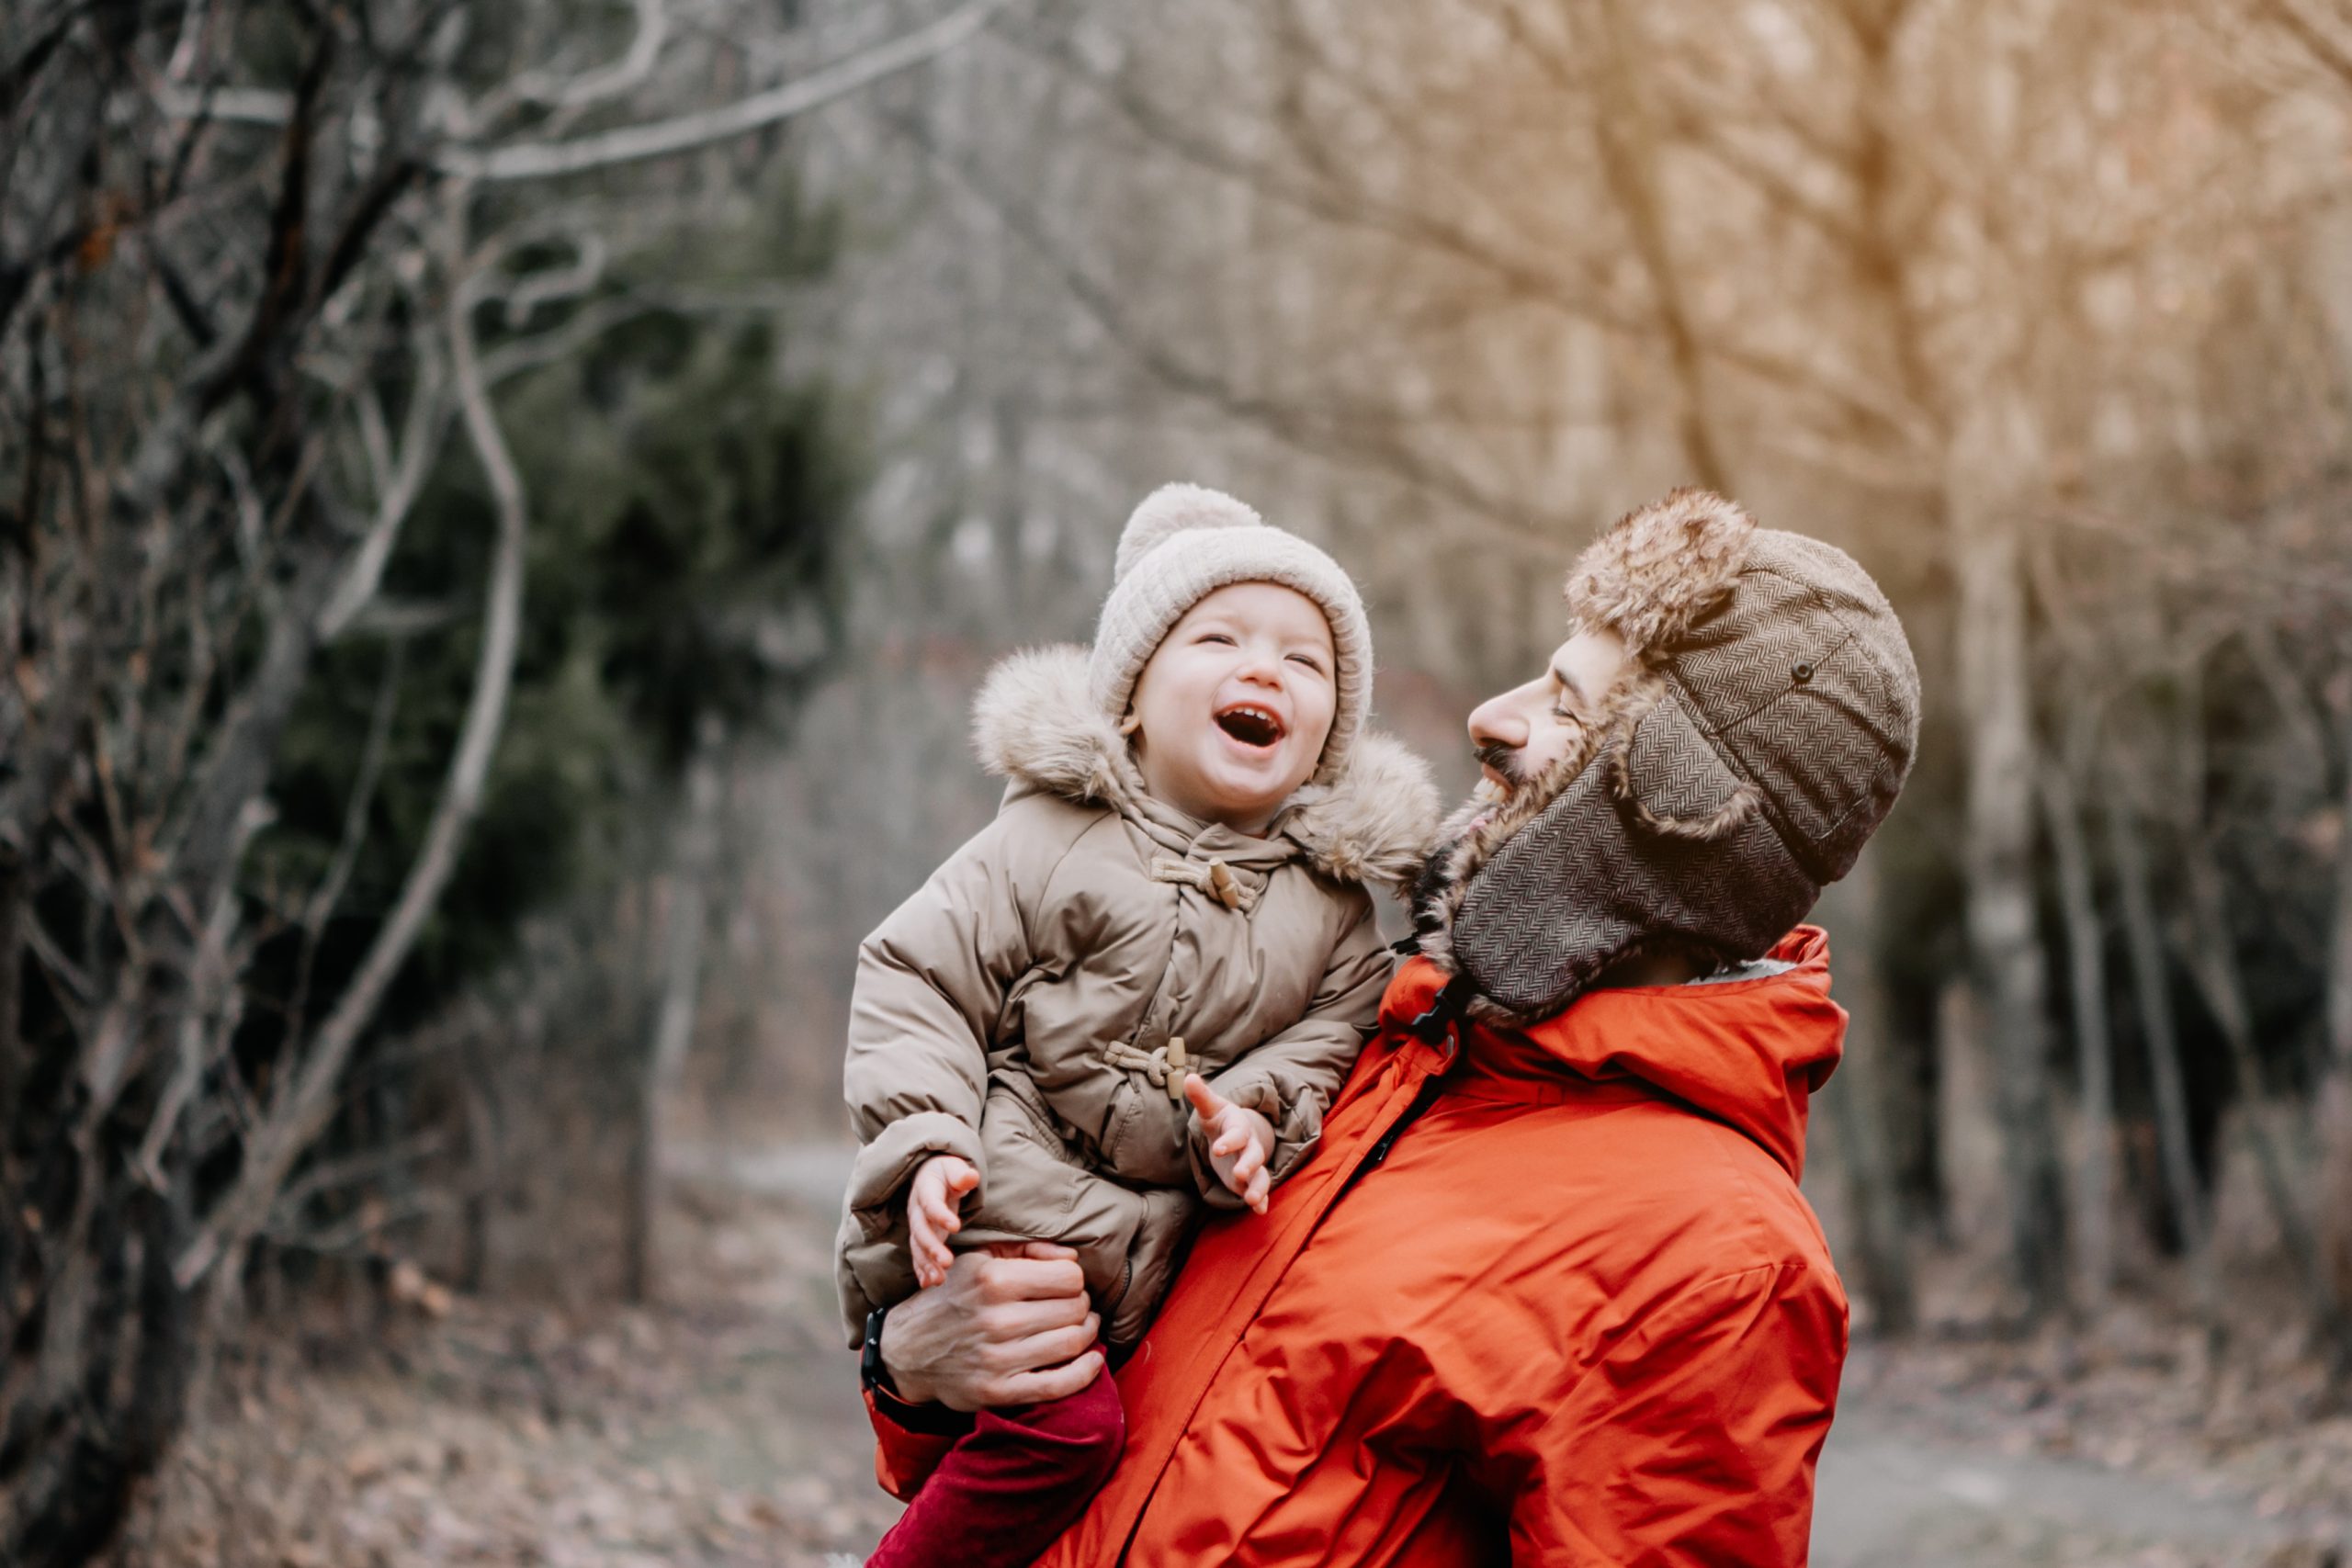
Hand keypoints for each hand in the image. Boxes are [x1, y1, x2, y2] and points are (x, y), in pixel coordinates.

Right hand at [879, 1242, 1103, 1411]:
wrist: (908, 1349)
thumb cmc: (952, 1296)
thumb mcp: (980, 1258)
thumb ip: (1028, 1251)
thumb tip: (1074, 1260)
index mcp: (992, 1280)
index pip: (1069, 1278)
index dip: (1074, 1280)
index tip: (1065, 1285)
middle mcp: (996, 1319)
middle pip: (1074, 1309)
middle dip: (1081, 1305)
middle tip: (1074, 1306)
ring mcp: (997, 1359)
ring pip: (1071, 1342)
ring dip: (1087, 1333)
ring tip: (1083, 1326)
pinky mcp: (998, 1392)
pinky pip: (1057, 1386)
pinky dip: (1085, 1373)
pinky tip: (1093, 1360)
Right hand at [907, 1154, 978, 1287]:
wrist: (930, 1177)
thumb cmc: (947, 1173)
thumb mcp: (954, 1168)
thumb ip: (961, 1174)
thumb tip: (970, 1177)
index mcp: (925, 1189)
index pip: (931, 1203)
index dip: (941, 1215)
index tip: (956, 1227)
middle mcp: (917, 1210)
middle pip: (921, 1230)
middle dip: (932, 1247)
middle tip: (946, 1263)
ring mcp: (917, 1225)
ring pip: (918, 1246)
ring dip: (927, 1264)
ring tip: (938, 1280)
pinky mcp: (920, 1238)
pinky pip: (918, 1255)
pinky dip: (921, 1269)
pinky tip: (928, 1283)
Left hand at [1183, 1073, 1274, 1213]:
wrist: (1236, 1132)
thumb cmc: (1220, 1120)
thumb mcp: (1210, 1108)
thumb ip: (1201, 1096)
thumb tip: (1188, 1077)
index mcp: (1239, 1127)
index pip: (1237, 1133)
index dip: (1229, 1141)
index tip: (1218, 1148)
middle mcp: (1249, 1146)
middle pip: (1254, 1155)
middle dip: (1248, 1165)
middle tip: (1240, 1175)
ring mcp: (1252, 1164)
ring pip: (1261, 1176)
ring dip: (1259, 1188)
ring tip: (1252, 1200)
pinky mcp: (1250, 1180)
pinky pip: (1260, 1189)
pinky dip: (1261, 1201)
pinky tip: (1259, 1211)